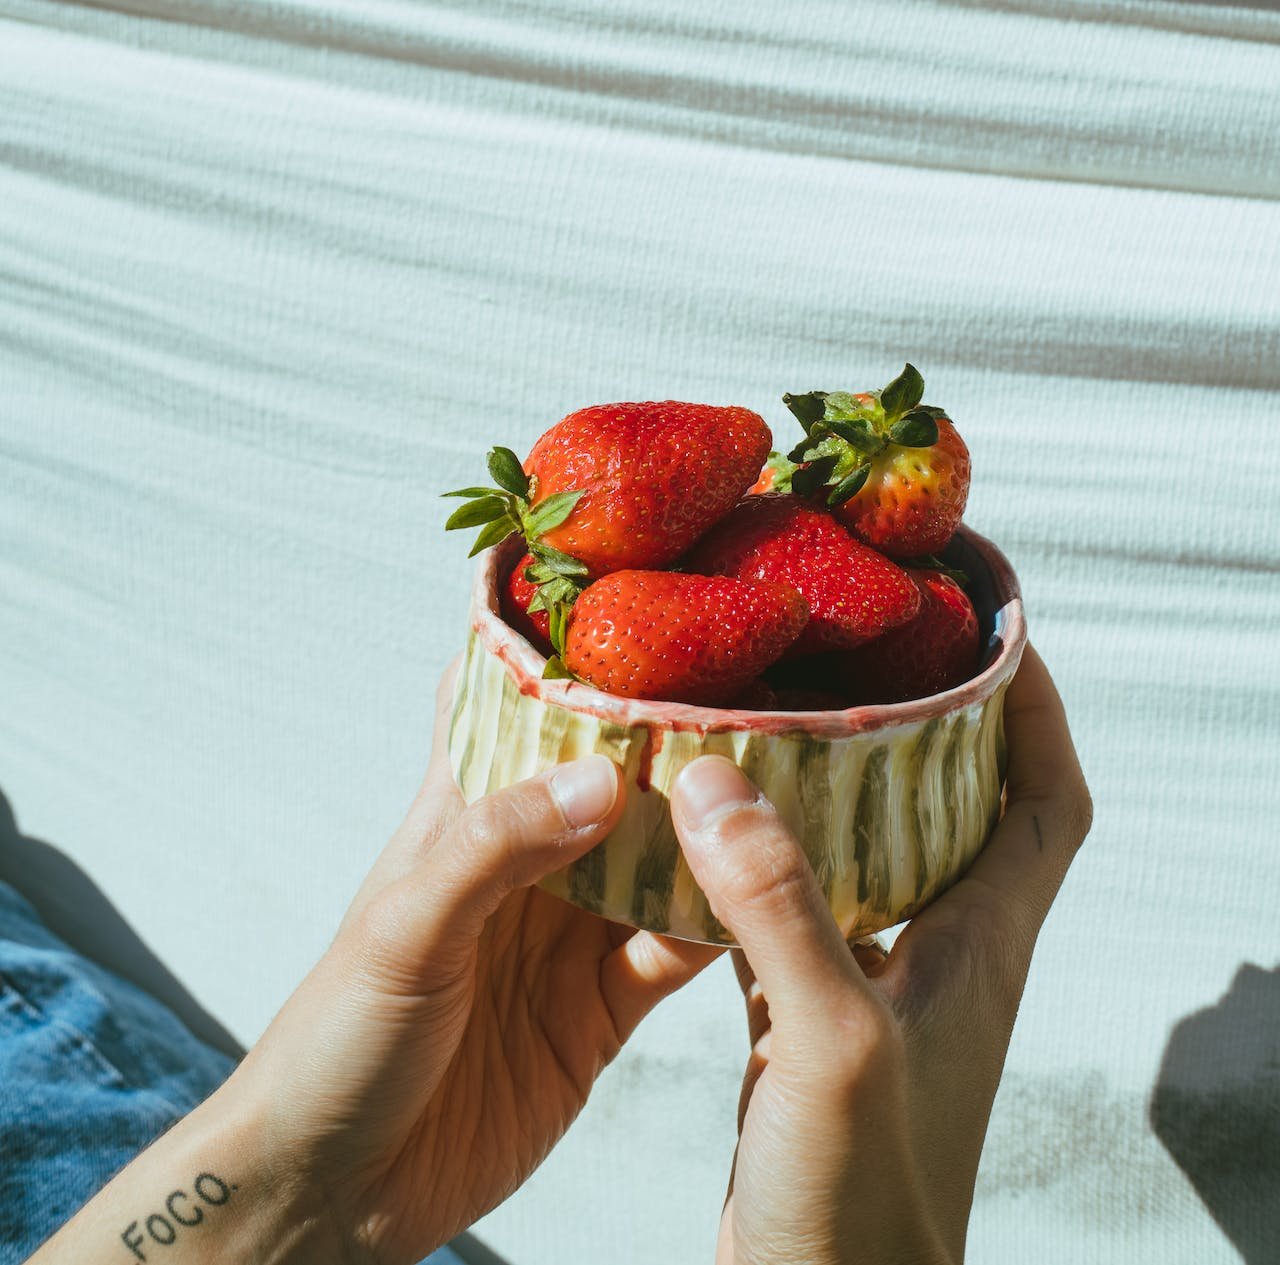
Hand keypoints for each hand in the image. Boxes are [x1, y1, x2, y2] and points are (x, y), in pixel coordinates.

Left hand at [237, 661, 719, 1260]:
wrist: (338, 1193)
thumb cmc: (337, 1044)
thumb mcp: (404, 934)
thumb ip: (496, 850)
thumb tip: (602, 778)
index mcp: (460, 823)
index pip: (501, 708)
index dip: (552, 654)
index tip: (625, 602)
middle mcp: (524, 867)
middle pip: (606, 780)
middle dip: (668, 741)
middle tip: (753, 693)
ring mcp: (566, 937)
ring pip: (655, 860)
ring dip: (708, 832)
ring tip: (784, 784)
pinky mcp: (600, 1009)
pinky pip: (674, 951)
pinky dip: (721, 925)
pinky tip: (769, 899)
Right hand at [669, 644, 1091, 1264]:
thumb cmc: (865, 1201)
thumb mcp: (832, 1042)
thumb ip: (779, 907)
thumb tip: (714, 780)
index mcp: (980, 943)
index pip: (1045, 798)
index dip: (1034, 709)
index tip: (992, 632)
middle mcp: (943, 954)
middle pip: (963, 810)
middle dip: (932, 727)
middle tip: (868, 659)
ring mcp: (880, 988)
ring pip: (876, 856)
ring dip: (841, 791)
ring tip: (781, 727)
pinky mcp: (815, 1022)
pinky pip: (798, 912)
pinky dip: (762, 866)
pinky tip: (703, 844)